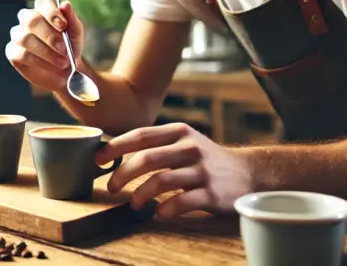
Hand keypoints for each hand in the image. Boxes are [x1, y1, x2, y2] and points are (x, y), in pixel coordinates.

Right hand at [5, 0, 83, 91]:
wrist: (66, 72)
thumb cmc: (70, 48)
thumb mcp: (76, 34)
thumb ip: (72, 19)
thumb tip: (65, 4)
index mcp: (43, 10)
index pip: (42, 2)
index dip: (51, 12)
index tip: (63, 26)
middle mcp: (27, 20)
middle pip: (31, 20)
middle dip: (49, 36)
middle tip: (64, 49)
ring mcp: (18, 35)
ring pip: (25, 38)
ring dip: (46, 51)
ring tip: (62, 62)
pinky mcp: (12, 52)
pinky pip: (21, 54)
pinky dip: (39, 61)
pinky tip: (51, 66)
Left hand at [96, 123, 254, 216]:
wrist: (248, 172)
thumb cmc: (206, 159)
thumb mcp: (185, 141)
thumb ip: (157, 144)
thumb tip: (115, 152)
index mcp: (179, 132)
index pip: (140, 135)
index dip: (116, 146)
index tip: (98, 159)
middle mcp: (189, 147)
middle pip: (146, 158)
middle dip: (122, 174)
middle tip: (111, 188)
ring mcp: (201, 170)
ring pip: (161, 180)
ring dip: (140, 194)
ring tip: (133, 203)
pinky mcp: (212, 193)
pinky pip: (181, 202)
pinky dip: (164, 210)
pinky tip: (158, 214)